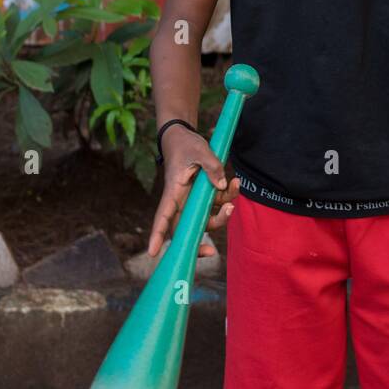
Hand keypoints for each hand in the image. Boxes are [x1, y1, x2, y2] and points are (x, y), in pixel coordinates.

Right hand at [148, 127, 234, 257]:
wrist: (183, 136)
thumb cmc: (185, 144)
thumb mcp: (199, 150)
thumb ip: (212, 166)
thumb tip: (221, 185)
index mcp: (174, 191)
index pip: (163, 216)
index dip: (157, 234)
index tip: (152, 252)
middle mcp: (181, 201)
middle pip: (186, 228)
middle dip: (197, 242)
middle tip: (211, 252)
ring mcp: (193, 200)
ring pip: (206, 219)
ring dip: (223, 214)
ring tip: (235, 185)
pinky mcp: (204, 195)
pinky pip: (217, 204)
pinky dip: (228, 196)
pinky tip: (235, 182)